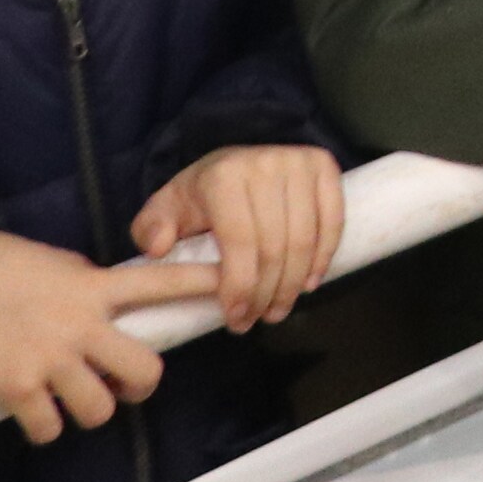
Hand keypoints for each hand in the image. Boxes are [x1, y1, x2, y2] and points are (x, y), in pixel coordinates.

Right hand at [0, 232, 198, 439]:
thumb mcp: (58, 264)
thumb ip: (91, 285)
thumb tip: (109, 302)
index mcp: (95, 287)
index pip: (161, 282)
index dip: (201, 284)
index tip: (232, 286)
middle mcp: (82, 326)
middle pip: (144, 371)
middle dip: (140, 385)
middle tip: (124, 384)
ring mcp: (51, 360)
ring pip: (100, 409)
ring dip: (91, 410)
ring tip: (72, 399)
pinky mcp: (17, 388)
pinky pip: (49, 428)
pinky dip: (46, 428)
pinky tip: (37, 413)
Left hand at [133, 145, 347, 328]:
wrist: (233, 162)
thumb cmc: (198, 196)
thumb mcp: (164, 209)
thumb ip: (150, 229)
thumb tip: (160, 247)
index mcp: (223, 177)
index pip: (241, 241)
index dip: (241, 286)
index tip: (235, 318)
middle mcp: (265, 164)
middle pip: (275, 245)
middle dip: (267, 292)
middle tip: (257, 319)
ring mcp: (298, 162)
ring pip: (305, 238)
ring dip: (294, 283)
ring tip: (279, 308)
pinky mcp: (324, 165)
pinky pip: (333, 219)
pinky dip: (324, 256)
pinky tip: (309, 282)